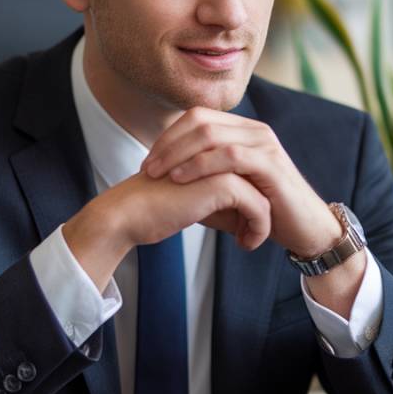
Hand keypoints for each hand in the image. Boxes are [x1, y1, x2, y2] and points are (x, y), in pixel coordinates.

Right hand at [62, 170, 270, 291]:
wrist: (128, 214)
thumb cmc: (158, 208)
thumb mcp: (197, 198)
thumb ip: (225, 197)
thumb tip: (258, 210)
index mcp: (212, 149)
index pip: (252, 173)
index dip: (255, 199)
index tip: (248, 223)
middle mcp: (220, 151)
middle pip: (261, 182)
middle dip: (262, 210)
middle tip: (251, 233)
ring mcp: (223, 164)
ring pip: (264, 195)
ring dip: (261, 222)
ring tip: (247, 240)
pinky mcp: (222, 182)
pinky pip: (259, 207)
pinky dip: (257, 229)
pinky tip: (243, 244)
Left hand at [141, 109, 367, 316]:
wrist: (303, 229)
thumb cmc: (262, 212)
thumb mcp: (224, 191)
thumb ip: (198, 178)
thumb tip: (162, 176)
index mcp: (242, 130)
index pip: (196, 117)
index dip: (168, 136)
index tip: (148, 162)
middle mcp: (254, 131)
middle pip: (200, 121)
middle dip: (167, 145)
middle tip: (147, 169)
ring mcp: (264, 144)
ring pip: (211, 135)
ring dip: (178, 155)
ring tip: (159, 176)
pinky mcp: (272, 164)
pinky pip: (230, 156)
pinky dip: (200, 166)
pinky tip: (181, 180)